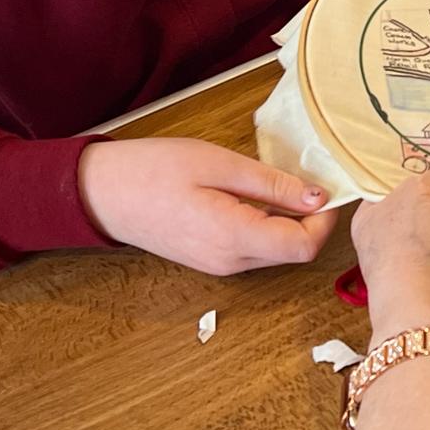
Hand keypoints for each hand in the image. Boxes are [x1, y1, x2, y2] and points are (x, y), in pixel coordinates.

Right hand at [78, 137, 337, 274]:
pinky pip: (254, 249)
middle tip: (310, 179)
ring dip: (290, 223)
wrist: (102, 192)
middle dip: (311, 220)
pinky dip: (268, 227)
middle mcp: (230, 262)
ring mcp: (219, 265)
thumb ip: (272, 184)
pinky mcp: (211, 259)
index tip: (327, 188)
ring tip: (282, 183)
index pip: (304, 247)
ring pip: (276, 252)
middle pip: (293, 252)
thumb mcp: (219, 164)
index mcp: (234, 237)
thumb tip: (317, 197)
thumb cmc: (154, 170)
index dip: (325, 220)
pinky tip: (257, 197)